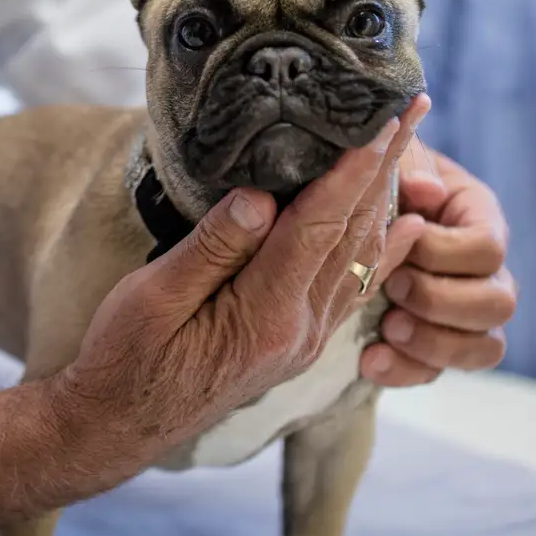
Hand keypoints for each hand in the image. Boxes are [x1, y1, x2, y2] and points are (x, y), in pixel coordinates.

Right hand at [0, 96, 430, 533]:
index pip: (317, 227)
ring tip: (410, 144)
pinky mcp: (297, 341)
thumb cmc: (124, 360)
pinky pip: (353, 285)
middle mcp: (300, 329)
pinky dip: (383, 248)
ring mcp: (305, 338)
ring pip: (361, 256)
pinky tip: (406, 224)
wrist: (120, 427)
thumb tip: (259, 197)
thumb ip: (210, 248)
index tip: (379, 122)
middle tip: (414, 109)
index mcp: (265, 316)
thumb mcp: (152, 298)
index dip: (351, 171)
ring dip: (388, 196)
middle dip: (386, 167)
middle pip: (354, 233)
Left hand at [361, 143, 515, 387]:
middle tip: (393, 288)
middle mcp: (486, 270)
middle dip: (442, 301)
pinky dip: (407, 371)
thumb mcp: (392, 160)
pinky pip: (440, 372)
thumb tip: (425, 189)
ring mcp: (467, 312)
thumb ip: (408, 169)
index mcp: (480, 218)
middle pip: (499, 304)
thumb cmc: (378, 173)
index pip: (489, 248)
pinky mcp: (437, 342)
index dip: (446, 253)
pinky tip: (370, 360)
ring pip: (485, 348)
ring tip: (386, 328)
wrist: (351, 202)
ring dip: (434, 344)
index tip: (404, 243)